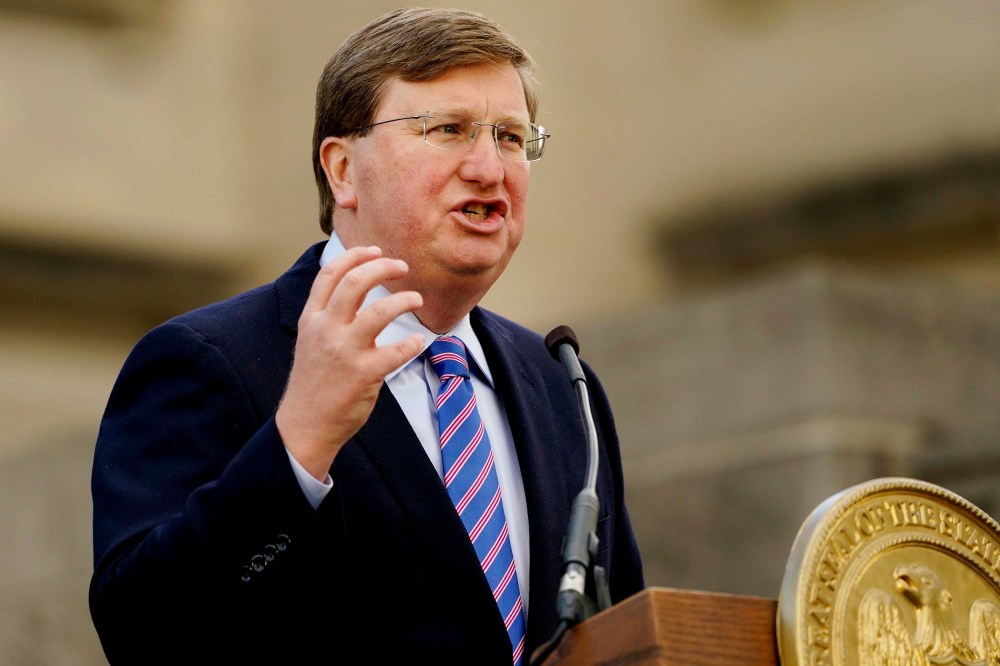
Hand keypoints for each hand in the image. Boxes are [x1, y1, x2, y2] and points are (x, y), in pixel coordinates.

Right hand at [276, 245, 423, 479]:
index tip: (376, 250)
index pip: (331, 274)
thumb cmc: (315, 382)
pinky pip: (396, 351)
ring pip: (379, 311)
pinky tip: (418, 342)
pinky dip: (412, 343)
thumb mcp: (312, 341)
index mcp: (312, 319)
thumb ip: (330, 316)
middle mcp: (326, 330)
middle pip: (355, 282)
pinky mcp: (363, 374)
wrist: (305, 424)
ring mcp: (344, 351)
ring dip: (404, 300)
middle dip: (383, 267)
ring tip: (416, 299)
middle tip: (402, 267)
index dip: (356, 255)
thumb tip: (358, 291)